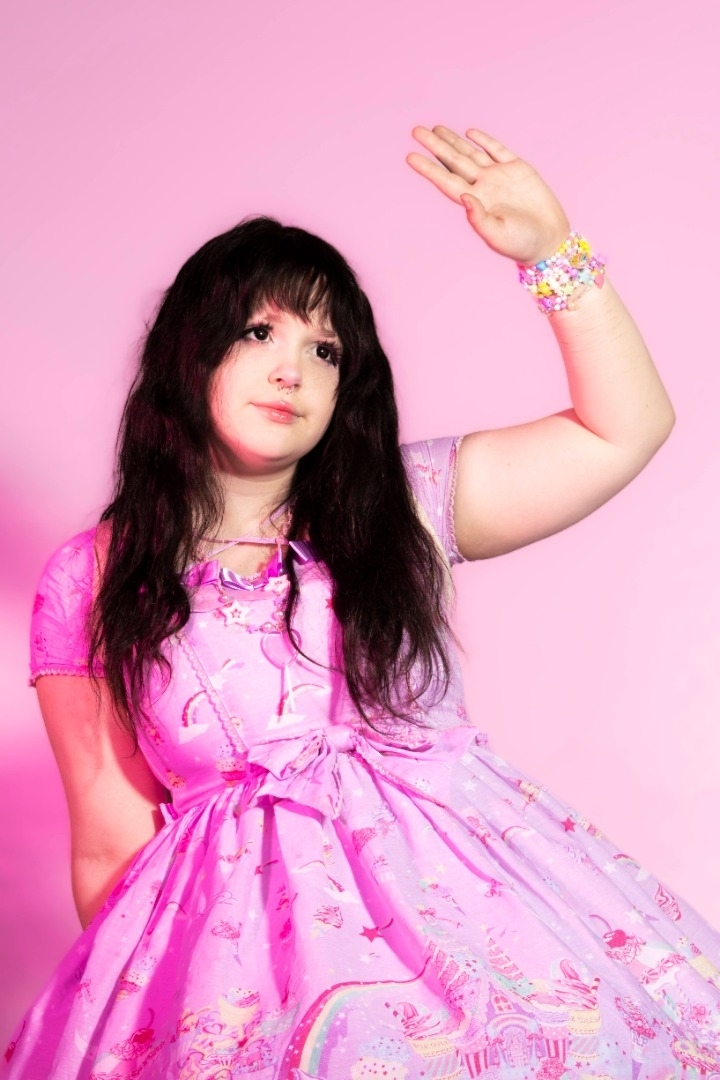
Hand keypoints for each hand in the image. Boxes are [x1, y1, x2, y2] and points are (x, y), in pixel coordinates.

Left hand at [407, 126, 570, 266]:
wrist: (549, 240)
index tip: (410, 157)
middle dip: (436, 146)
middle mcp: (483, 187)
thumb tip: (464, 197)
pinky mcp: (518, 169)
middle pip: (454, 162)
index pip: (446, 181)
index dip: (428, 169)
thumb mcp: (498, 235)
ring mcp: (499, 177)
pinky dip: (484, 141)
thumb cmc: (522, 244)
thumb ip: (479, 219)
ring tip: (436, 129)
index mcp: (475, 202)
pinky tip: (469, 133)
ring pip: (471, 153)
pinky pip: (497, 150)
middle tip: (416, 131)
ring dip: (453, 141)